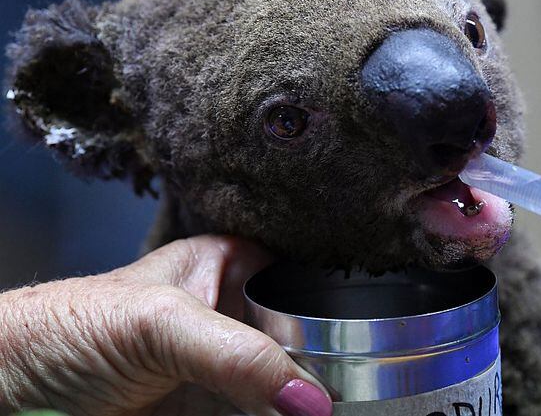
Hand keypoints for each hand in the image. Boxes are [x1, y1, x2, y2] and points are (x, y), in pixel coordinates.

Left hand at [0, 235, 331, 415]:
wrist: (15, 393)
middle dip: (331, 370)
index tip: (375, 344)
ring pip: (289, 392)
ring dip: (308, 405)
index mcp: (233, 266)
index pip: (307, 283)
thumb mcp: (162, 323)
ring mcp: (227, 374)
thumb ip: (239, 355)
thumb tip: (310, 399)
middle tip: (356, 392)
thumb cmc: (70, 328)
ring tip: (341, 408)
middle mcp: (237, 318)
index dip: (341, 311)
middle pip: (308, 344)